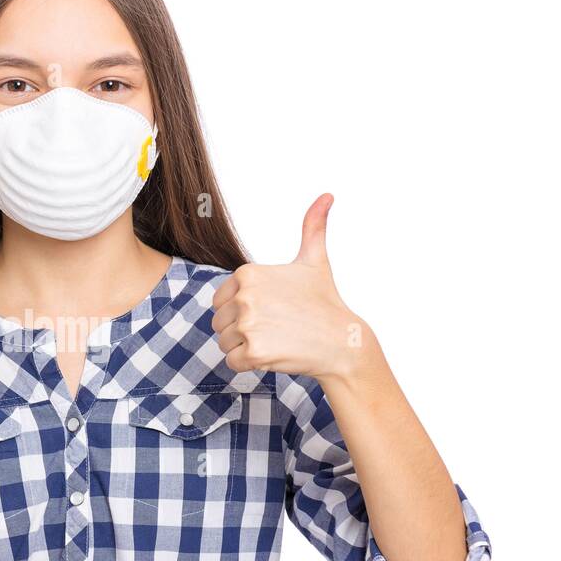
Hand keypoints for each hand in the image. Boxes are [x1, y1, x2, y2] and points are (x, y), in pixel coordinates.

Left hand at [211, 193, 370, 381]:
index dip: (240, 310)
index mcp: (248, 274)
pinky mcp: (254, 352)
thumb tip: (327, 196)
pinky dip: (249, 364)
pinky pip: (231, 362)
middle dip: (241, 330)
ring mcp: (248, 325)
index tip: (269, 311)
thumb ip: (312, 227)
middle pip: (219, 322)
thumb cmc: (324, 302)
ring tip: (275, 340)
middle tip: (274, 328)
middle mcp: (245, 296)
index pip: (220, 300)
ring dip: (244, 347)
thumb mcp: (315, 260)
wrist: (342, 342)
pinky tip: (273, 354)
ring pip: (224, 343)